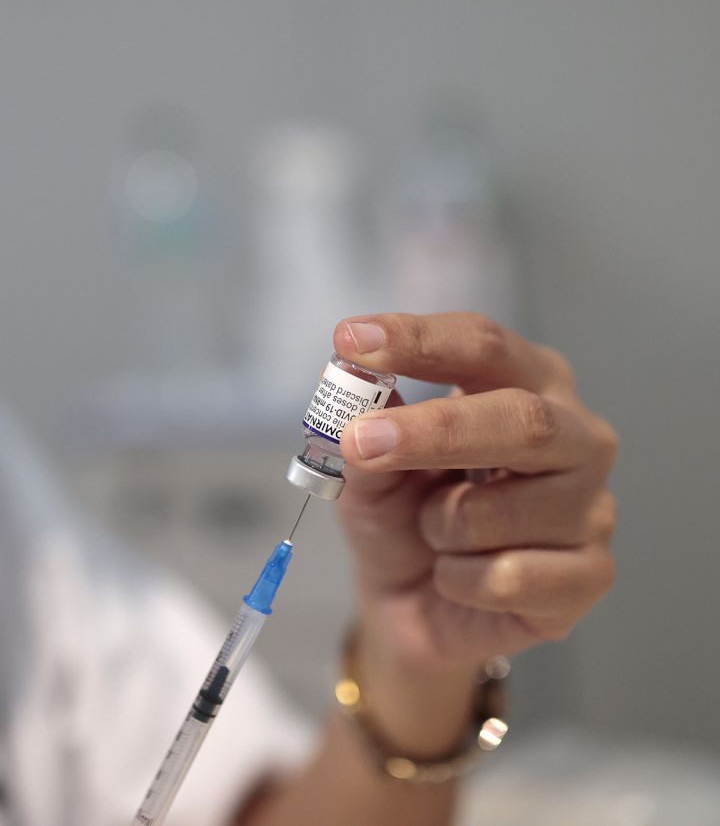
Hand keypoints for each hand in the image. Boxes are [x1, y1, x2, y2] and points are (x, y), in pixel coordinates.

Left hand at [333, 312, 617, 669]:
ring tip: (435, 534)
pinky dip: (457, 579)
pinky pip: (506, 578)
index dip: (418, 340)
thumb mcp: (366, 468)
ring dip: (436, 526)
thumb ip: (362, 429)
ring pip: (498, 512)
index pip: (483, 345)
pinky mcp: (590, 575)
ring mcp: (592, 507)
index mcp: (526, 384)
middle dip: (434, 432)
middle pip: (522, 418)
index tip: (352, 340)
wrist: (413, 604)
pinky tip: (460, 578)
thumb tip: (354, 391)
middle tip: (360, 442)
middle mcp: (576, 436)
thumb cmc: (402, 516)